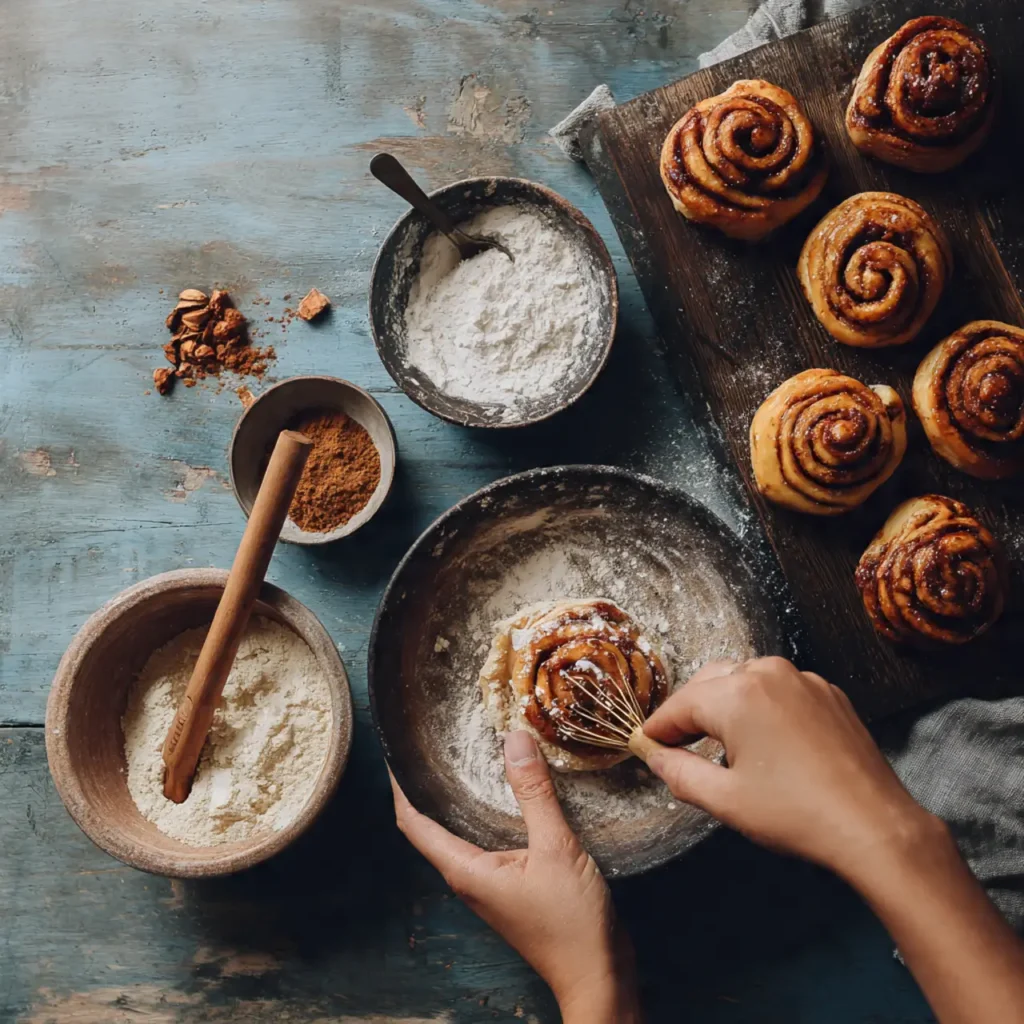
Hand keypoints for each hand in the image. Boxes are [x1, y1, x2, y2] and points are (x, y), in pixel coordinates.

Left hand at [391, 730, 639, 1023]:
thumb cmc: (571, 923)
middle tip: (432, 744)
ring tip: (464, 758)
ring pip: (460, 833)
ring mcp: (489, 884)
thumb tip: (515, 739)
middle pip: (431, 826)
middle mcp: (468, 877)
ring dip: (458, 799)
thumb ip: (535, 794)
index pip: (413, 823)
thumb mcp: (555, 848)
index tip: (397, 753)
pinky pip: (486, 841)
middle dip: (427, 787)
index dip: (400, 787)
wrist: (597, 974)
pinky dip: (487, 813)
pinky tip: (507, 795)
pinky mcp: (510, 885)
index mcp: (465, 870)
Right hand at [645, 658, 1023, 1023]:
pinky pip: (779, 689)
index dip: (659, 728)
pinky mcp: (828, 692)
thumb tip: (655, 757)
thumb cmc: (795, 814)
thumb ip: (679, 773)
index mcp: (736, 694)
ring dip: (725, 704)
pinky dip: (761, 705)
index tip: (645, 744)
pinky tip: (763, 739)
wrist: (874, 825)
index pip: (680, 705)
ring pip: (745, 680)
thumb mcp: (724, 800)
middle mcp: (767, 672)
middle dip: (690, 711)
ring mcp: (803, 678)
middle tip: (676, 745)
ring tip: (718, 743)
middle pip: (710, 683)